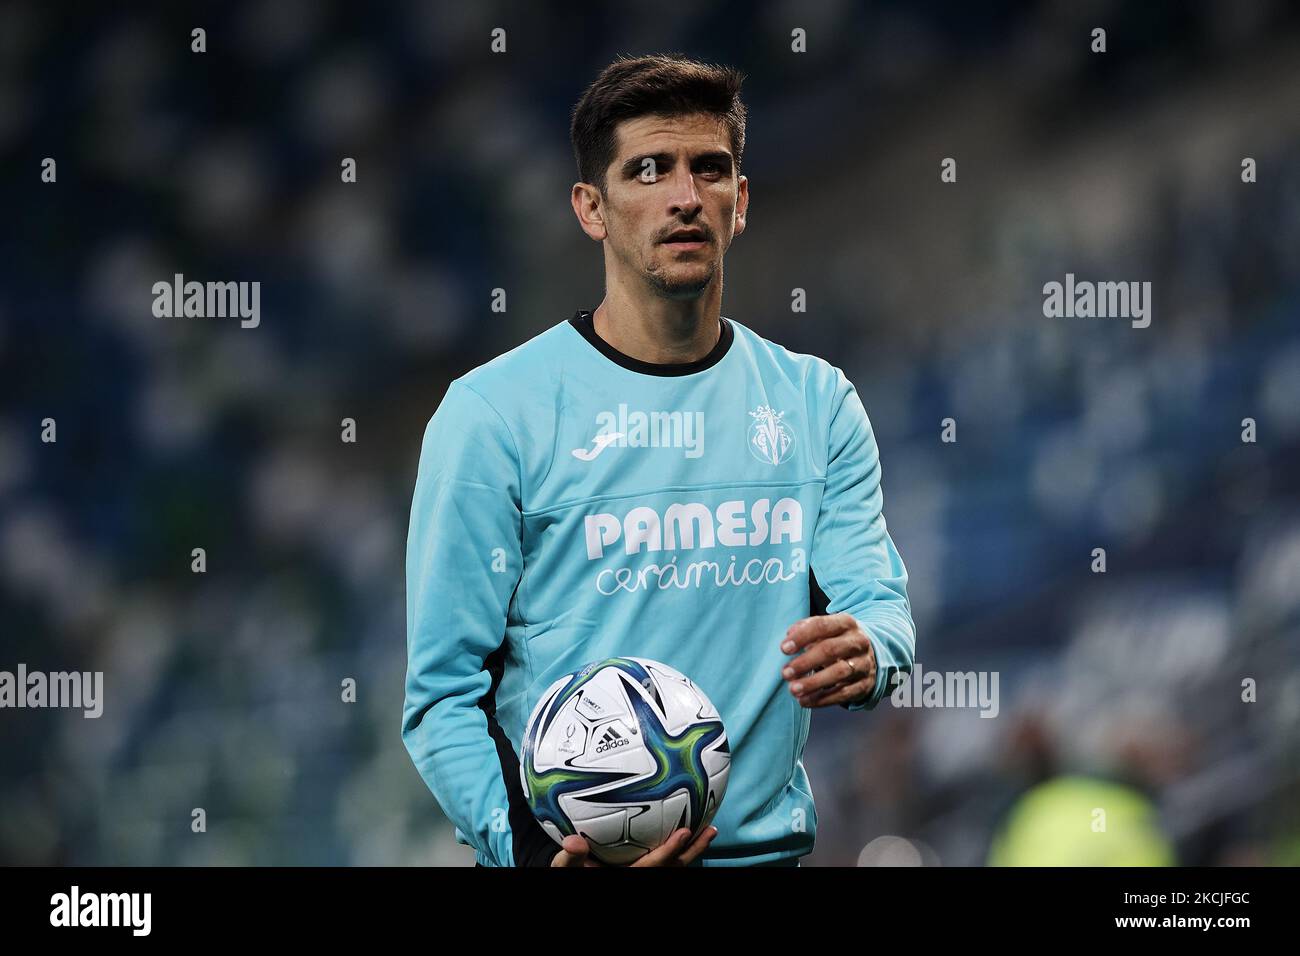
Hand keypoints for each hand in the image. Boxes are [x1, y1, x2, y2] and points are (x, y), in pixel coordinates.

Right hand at [550, 826, 717, 866]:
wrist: (574, 874)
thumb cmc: (571, 870)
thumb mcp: (565, 867)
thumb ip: (570, 856)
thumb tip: (574, 840)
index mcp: (627, 876)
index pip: (653, 866)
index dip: (670, 850)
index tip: (686, 832)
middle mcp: (640, 877)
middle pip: (673, 868)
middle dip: (693, 851)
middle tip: (711, 830)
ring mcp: (644, 874)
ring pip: (674, 867)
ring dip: (692, 850)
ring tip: (709, 830)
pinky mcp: (644, 869)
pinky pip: (667, 862)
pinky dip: (680, 850)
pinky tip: (688, 835)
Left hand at [780, 612, 875, 706]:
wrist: (867, 656)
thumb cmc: (836, 640)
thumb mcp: (825, 629)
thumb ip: (805, 628)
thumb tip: (790, 634)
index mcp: (846, 623)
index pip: (822, 626)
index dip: (801, 637)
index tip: (784, 649)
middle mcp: (858, 642)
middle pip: (831, 650)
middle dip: (805, 662)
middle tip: (785, 673)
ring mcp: (864, 664)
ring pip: (839, 673)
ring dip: (813, 683)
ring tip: (794, 689)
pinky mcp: (865, 684)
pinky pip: (844, 693)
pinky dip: (823, 699)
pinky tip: (805, 701)